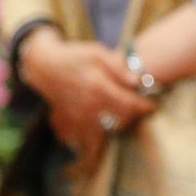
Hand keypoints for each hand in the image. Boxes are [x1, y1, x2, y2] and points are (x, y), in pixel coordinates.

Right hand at [20, 28, 154, 166]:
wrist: (44, 65)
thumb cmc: (75, 56)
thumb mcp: (98, 53)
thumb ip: (119, 67)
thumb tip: (137, 81)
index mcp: (99, 89)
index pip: (129, 105)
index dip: (144, 107)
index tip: (152, 107)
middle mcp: (87, 107)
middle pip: (118, 124)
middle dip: (131, 121)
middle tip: (138, 115)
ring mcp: (75, 118)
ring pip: (97, 140)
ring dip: (110, 138)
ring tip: (118, 131)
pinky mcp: (66, 123)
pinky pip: (77, 140)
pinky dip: (86, 142)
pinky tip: (93, 137)